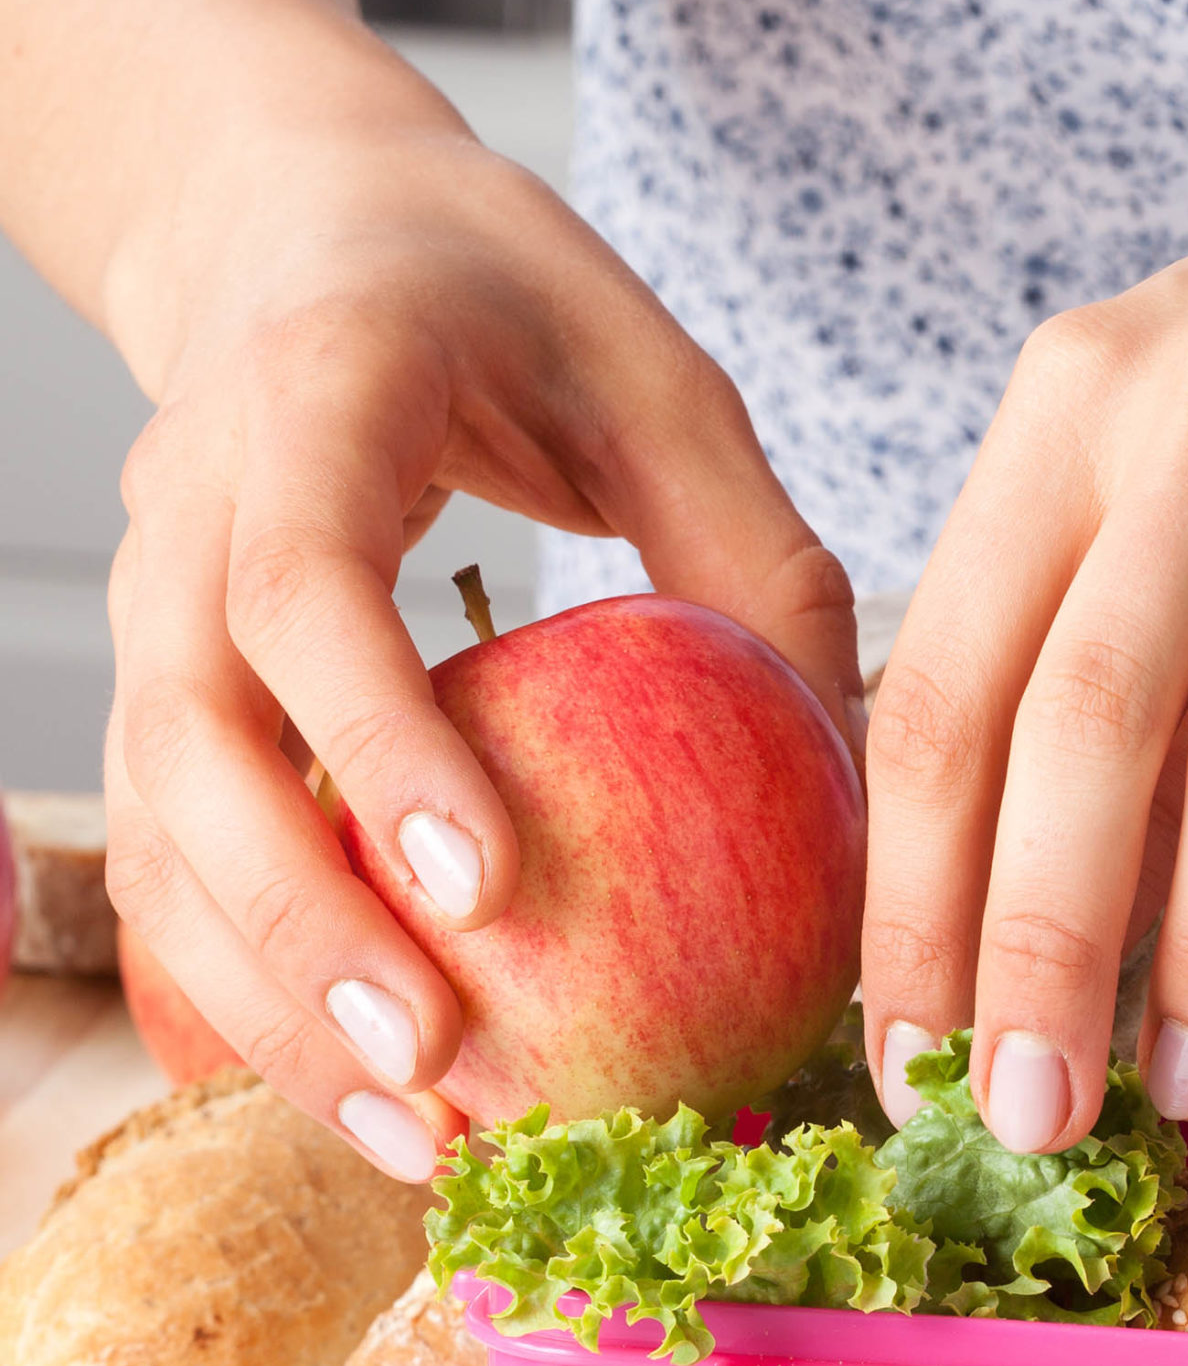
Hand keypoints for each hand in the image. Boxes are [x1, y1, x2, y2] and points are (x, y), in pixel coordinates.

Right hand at [105, 107, 860, 1179]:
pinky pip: (174, 854)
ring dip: (266, 999)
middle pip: (191, 744)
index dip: (377, 743)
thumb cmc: (504, 300)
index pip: (302, 583)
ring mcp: (149, 599)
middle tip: (439, 1078)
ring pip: (158, 829)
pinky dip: (251, 980)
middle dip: (300, 931)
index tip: (482, 894)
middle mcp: (190, 501)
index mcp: (314, 393)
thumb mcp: (659, 380)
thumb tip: (859, 784)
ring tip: (413, 1137)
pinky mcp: (164, 682)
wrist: (299, 228)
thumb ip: (753, 558)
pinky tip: (360, 1084)